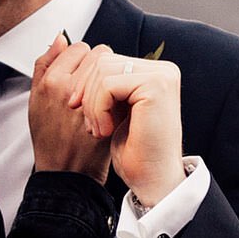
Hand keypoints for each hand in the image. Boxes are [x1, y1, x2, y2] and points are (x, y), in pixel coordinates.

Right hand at [26, 35, 111, 179]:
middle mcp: (73, 88)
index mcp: (52, 82)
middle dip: (101, 64)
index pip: (78, 48)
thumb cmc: (49, 137)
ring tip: (106, 93)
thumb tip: (61, 38)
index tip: (84, 72)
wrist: (65, 174)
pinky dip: (121, 92)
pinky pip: (123, 89)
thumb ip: (45, 65)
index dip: (82, 58)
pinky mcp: (112, 115)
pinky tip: (114, 105)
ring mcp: (94, 101)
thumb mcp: (35, 99)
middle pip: (99, 54)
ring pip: (114, 69)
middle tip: (98, 81)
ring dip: (112, 76)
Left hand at [77, 46, 184, 207]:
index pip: (106, 60)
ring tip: (98, 130)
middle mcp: (162, 70)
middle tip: (90, 125)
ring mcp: (161, 75)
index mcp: (153, 73)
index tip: (80, 111)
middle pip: (102, 60)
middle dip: (86, 92)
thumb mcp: (116, 110)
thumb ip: (107, 85)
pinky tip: (106, 131)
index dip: (86, 84)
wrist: (153, 181)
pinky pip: (108, 84)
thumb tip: (75, 56)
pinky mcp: (156, 85)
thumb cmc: (134, 153)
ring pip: (102, 69)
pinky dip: (98, 109)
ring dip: (92, 103)